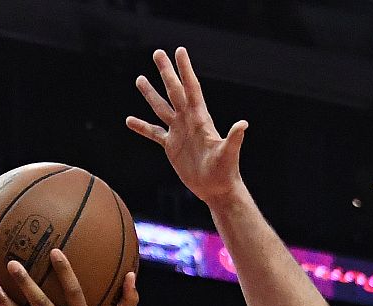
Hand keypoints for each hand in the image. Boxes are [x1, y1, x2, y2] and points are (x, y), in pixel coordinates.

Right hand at [127, 47, 246, 206]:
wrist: (216, 188)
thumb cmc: (225, 171)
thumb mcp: (228, 154)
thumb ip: (234, 138)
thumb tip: (243, 124)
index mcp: (200, 119)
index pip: (191, 88)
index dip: (185, 70)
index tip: (179, 50)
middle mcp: (188, 121)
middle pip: (174, 91)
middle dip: (166, 72)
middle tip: (158, 52)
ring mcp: (179, 132)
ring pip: (161, 107)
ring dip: (151, 94)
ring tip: (139, 78)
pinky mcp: (172, 146)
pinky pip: (154, 132)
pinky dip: (142, 127)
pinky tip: (129, 120)